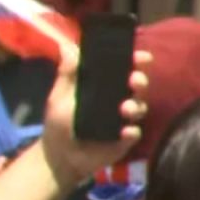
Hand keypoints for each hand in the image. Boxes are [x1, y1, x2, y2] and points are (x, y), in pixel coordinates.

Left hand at [41, 44, 150, 185]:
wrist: (58, 154)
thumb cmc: (59, 122)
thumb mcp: (59, 96)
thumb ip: (67, 73)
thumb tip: (66, 46)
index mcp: (104, 86)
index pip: (124, 69)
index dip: (135, 61)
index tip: (141, 57)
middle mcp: (118, 100)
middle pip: (137, 86)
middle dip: (140, 80)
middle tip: (134, 80)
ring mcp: (123, 120)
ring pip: (139, 107)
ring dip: (135, 105)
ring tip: (125, 109)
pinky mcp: (124, 140)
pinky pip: (134, 133)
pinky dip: (131, 131)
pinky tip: (124, 131)